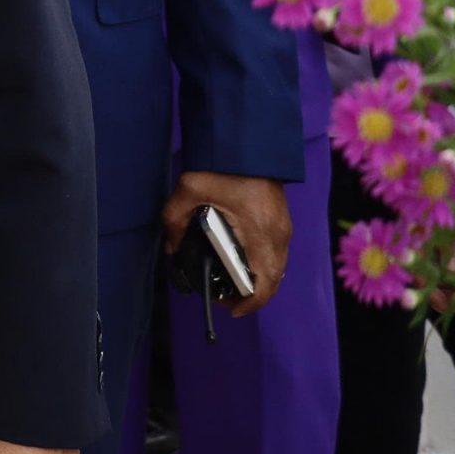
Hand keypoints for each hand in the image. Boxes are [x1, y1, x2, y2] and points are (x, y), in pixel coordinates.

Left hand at [163, 170, 290, 316]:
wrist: (248, 143)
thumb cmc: (222, 165)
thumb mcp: (188, 191)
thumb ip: (174, 222)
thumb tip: (171, 247)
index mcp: (260, 233)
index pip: (265, 283)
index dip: (250, 303)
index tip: (231, 310)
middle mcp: (278, 234)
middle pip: (273, 279)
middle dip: (251, 294)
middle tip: (225, 298)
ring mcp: (283, 227)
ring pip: (276, 267)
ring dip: (258, 279)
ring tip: (231, 282)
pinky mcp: (281, 220)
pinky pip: (276, 252)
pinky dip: (262, 263)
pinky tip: (241, 260)